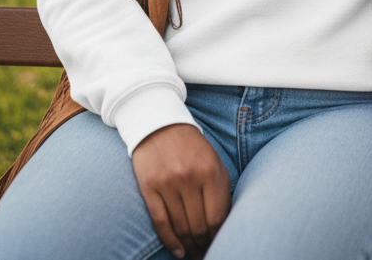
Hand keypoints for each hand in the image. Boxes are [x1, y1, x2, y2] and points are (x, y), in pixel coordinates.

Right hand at [132, 123, 230, 258]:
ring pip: (180, 227)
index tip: (218, 244)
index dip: (218, 237)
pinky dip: (170, 242)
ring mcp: (167, 183)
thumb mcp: (213, 161)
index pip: (217, 217)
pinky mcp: (149, 187)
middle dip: (203, 244)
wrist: (159, 123)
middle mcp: (189, 177)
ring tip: (193, 252)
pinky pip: (160, 222)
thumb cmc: (191, 147)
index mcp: (210, 170)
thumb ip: (220, 191)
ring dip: (188, 246)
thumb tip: (222, 226)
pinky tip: (178, 251)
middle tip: (204, 251)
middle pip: (198, 226)